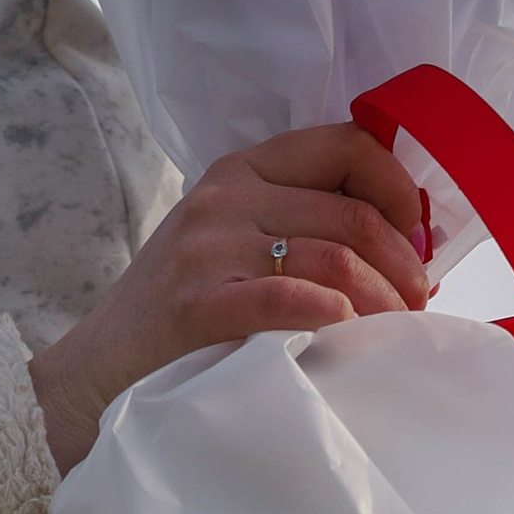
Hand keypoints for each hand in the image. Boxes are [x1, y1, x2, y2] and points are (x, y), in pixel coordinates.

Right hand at [28, 124, 428, 474]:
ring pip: (334, 257)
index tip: (416, 237)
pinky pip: (284, 297)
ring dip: (382, 300)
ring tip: (395, 330)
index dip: (398, 189)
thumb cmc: (175, 314)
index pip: (346, 144)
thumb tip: (401, 242)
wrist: (97, 369)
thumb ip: (294, 224)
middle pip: (352, 214)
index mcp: (242, 171)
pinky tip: (347, 329)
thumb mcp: (228, 241)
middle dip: (403, 264)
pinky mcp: (196, 305)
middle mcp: (226, 198)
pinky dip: (331, 312)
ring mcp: (208, 249)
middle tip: (416, 305)